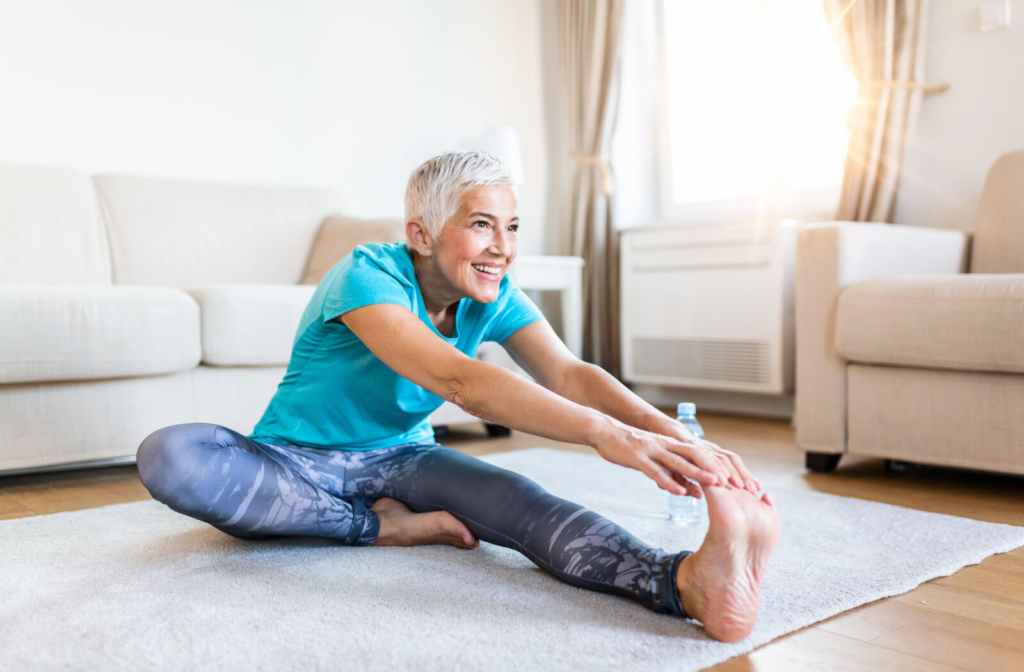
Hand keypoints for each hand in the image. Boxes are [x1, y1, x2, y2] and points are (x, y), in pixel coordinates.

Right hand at [590, 415, 760, 496]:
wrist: (606, 432)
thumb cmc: (633, 449)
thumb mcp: (659, 462)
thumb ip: (677, 476)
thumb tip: (696, 493)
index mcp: (677, 446)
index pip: (709, 456)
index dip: (727, 469)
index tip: (744, 484)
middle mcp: (669, 446)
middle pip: (701, 457)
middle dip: (720, 471)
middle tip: (739, 486)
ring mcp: (654, 450)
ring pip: (681, 462)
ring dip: (699, 473)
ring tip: (716, 484)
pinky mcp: (638, 457)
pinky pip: (656, 471)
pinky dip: (668, 481)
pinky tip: (679, 492)